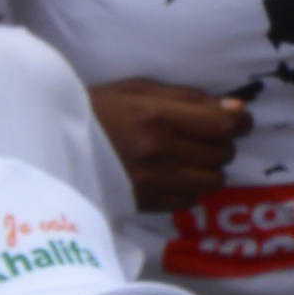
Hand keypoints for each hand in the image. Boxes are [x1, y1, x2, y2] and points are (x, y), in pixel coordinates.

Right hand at [88, 76, 246, 212]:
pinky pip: (188, 201)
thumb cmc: (99, 109)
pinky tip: (174, 175)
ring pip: (211, 182)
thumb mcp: (140, 90)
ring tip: (190, 158)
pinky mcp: (143, 204)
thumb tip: (236, 109)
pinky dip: (190, 188)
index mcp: (156, 117)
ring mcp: (151, 182)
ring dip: (209, 168)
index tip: (239, 120)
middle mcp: (158, 152)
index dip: (240, 123)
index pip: (222, 125)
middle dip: (221, 143)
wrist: (53, 143)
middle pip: (221, 154)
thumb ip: (189, 99)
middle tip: (206, 136)